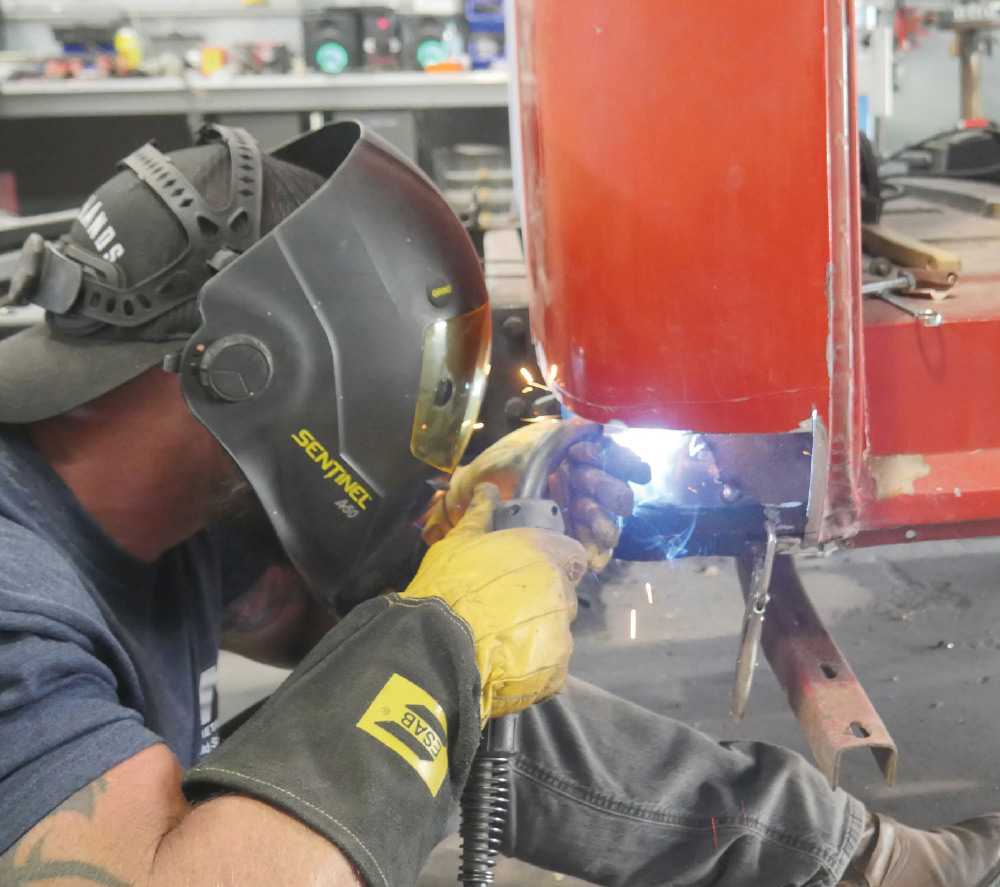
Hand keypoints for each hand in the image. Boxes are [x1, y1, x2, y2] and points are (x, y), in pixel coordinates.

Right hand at [404, 483, 586, 723]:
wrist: (437, 648)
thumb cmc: (447, 588)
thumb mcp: (456, 544)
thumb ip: (480, 517)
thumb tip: (489, 489)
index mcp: (542, 553)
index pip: (572, 553)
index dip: (558, 560)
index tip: (536, 570)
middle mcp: (560, 590)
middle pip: (563, 593)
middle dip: (542, 600)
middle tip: (505, 609)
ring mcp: (561, 633)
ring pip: (557, 631)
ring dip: (537, 635)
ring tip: (501, 641)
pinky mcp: (556, 670)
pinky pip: (552, 668)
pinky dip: (535, 668)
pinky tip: (506, 665)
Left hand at [422, 420, 650, 571]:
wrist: (467, 496)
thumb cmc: (496, 465)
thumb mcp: (525, 445)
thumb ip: (561, 436)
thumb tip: (596, 427)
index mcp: (574, 456)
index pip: (609, 457)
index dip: (624, 463)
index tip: (638, 471)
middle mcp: (579, 482)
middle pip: (610, 489)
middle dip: (610, 493)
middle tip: (606, 499)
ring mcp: (574, 510)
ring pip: (603, 519)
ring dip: (605, 526)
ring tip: (603, 536)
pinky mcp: (565, 536)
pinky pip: (587, 545)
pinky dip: (593, 552)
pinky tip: (596, 560)